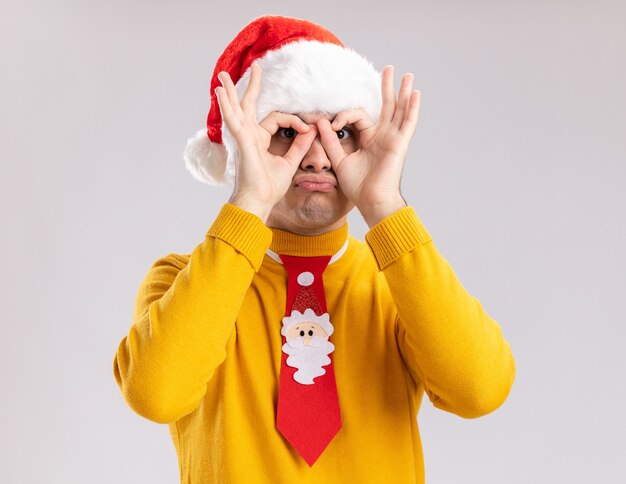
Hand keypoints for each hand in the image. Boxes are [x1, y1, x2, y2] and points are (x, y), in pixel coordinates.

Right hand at [215, 64, 317, 221]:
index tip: (308, 127)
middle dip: (252, 87)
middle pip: (249, 106)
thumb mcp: (289, 162)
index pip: (277, 119)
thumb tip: (311, 130)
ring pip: (236, 108)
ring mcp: (243, 137)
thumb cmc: (269, 187)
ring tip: (223, 75)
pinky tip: (221, 91)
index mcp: (260, 140)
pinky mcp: (241, 140)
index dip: (294, 120)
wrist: (259, 200)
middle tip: (255, 68)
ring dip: (231, 91)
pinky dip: (226, 105)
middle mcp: (249, 136)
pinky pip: (232, 118)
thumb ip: (299, 146)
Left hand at [317, 66, 421, 226]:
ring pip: (400, 110)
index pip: (357, 116)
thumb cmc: (358, 187)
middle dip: (386, 88)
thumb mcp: (339, 160)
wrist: (371, 201)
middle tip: (387, 70)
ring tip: (408, 75)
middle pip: (386, 107)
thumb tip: (320, 122)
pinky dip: (412, 108)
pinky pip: (408, 122)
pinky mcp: (400, 143)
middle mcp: (383, 136)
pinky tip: (415, 93)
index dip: (343, 115)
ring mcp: (393, 138)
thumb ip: (330, 141)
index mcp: (369, 140)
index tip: (331, 124)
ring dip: (403, 92)